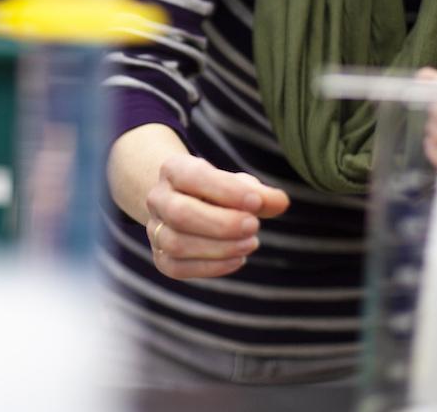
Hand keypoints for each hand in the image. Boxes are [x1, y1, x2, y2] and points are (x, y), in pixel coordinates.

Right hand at [145, 154, 288, 279]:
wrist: (184, 202)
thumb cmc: (218, 191)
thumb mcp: (238, 184)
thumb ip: (260, 194)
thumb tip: (281, 203)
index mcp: (173, 169)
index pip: (193, 177)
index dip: (225, 191)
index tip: (256, 202)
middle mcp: (157, 199)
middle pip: (180, 213)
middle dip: (221, 224)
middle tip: (254, 226)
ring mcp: (155, 229)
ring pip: (177, 244)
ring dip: (219, 247)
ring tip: (250, 243)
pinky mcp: (161, 257)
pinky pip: (178, 268)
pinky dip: (211, 267)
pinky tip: (237, 259)